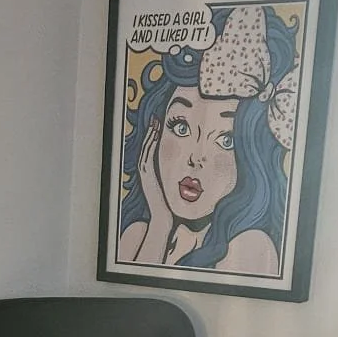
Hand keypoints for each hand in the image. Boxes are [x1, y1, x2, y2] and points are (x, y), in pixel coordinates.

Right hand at [135, 120, 174, 260]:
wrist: (165, 218)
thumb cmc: (173, 205)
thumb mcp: (177, 186)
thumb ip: (181, 175)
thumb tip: (194, 168)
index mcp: (151, 173)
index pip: (151, 149)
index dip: (154, 136)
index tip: (160, 125)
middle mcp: (145, 171)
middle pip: (146, 146)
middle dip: (151, 131)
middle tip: (156, 118)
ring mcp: (144, 172)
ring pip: (145, 148)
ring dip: (150, 134)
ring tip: (155, 122)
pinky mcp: (145, 174)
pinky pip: (146, 154)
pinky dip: (149, 143)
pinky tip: (154, 134)